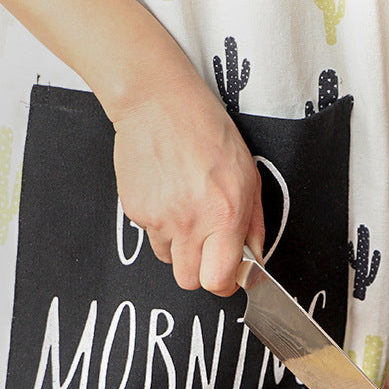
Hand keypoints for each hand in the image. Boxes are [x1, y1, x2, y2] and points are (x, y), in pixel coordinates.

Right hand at [111, 71, 264, 293]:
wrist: (158, 103)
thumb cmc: (208, 133)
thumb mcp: (249, 178)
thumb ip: (253, 226)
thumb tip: (253, 259)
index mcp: (224, 217)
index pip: (218, 280)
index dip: (224, 284)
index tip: (228, 276)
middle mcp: (190, 223)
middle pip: (188, 282)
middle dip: (200, 272)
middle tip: (207, 250)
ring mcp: (158, 219)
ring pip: (168, 259)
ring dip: (179, 246)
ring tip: (186, 210)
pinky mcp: (135, 211)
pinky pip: (150, 234)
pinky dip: (159, 223)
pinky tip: (168, 194)